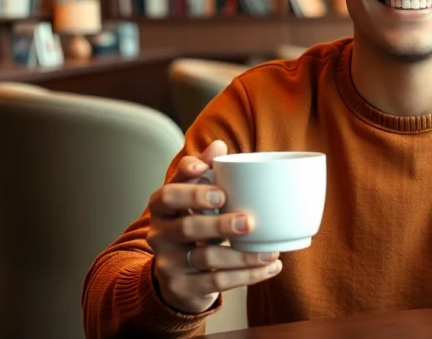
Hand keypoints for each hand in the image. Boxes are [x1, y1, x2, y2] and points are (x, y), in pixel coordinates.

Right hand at [148, 140, 282, 313]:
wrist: (176, 278)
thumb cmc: (192, 226)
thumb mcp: (194, 199)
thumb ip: (205, 171)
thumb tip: (218, 144)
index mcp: (163, 208)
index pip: (168, 193)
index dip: (187, 182)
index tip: (208, 172)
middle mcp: (160, 234)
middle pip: (186, 227)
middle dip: (219, 224)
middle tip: (248, 220)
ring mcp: (169, 263)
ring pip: (206, 257)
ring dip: (242, 255)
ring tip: (270, 251)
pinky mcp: (183, 287)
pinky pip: (217, 282)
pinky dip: (248, 275)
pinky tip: (270, 267)